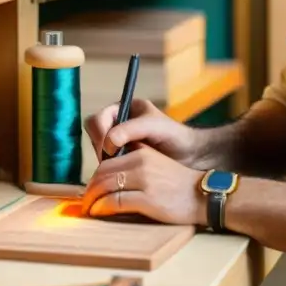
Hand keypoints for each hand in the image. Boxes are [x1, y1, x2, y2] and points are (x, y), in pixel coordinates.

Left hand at [82, 144, 206, 225]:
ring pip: (105, 187)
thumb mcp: (157, 164)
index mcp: (142, 153)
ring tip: (89, 209)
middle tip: (85, 202)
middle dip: (90, 189)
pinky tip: (99, 212)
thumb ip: (136, 164)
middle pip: (102, 174)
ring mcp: (144, 181)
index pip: (107, 162)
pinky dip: (102, 208)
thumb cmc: (179, 184)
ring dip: (92, 200)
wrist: (203, 195)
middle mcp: (141, 163)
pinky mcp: (147, 199)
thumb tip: (110, 174)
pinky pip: (115, 202)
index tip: (91, 189)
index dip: (94, 177)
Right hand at [84, 99, 203, 166]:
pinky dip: (112, 170)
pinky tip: (124, 175)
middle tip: (115, 162)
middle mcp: (117, 124)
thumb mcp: (154, 126)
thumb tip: (109, 141)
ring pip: (99, 152)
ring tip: (124, 167)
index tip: (110, 150)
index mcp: (123, 109)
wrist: (191, 156)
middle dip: (102, 150)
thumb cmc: (175, 135)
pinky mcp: (123, 160)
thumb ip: (131, 129)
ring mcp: (119, 143)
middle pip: (94, 137)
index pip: (97, 120)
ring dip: (107, 161)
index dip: (99, 135)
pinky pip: (108, 164)